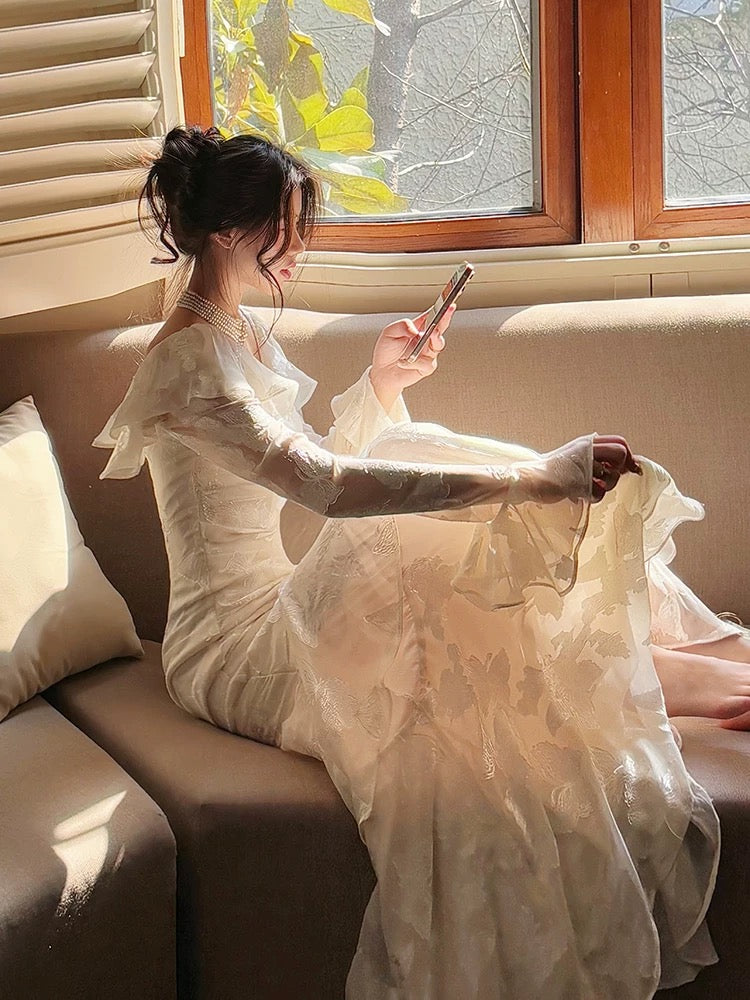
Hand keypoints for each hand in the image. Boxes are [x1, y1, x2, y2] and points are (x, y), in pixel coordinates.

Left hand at [370, 304, 455, 395]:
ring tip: (430, 334)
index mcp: (418, 327)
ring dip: (435, 338)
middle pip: (440, 327)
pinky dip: (415, 362)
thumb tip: (415, 329)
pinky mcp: (426, 367)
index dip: (442, 308)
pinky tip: (404, 361)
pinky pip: (426, 363)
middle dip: (445, 319)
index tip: (448, 303)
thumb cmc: (386, 351)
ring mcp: (427, 353)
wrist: (381, 373)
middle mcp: (425, 339)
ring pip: (439, 344)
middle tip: (444, 314)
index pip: (432, 315)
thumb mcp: (389, 332)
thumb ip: (402, 326)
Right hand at [512, 433, 642, 504]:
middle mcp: (587, 450)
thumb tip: (626, 464)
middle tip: (609, 479)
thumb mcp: (575, 455)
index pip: (619, 442)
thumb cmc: (553, 471)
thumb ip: (596, 456)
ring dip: (605, 486)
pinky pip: (599, 493)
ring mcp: (583, 466)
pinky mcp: (578, 483)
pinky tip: (579, 494)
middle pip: (620, 455)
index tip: (631, 468)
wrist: (530, 479)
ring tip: (587, 486)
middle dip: (619, 470)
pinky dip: (592, 497)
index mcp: (587, 442)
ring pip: (612, 477)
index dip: (629, 455)